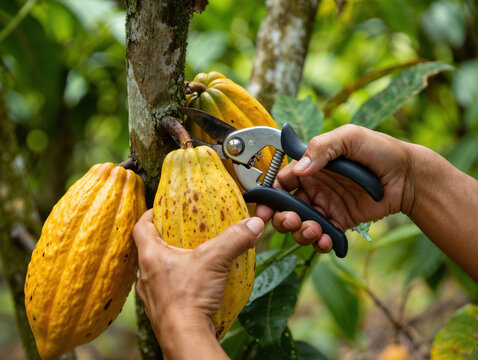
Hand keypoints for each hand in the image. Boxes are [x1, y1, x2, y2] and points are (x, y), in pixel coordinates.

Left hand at [133, 209, 263, 358]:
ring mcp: (152, 296)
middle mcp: (146, 276)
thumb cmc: (189, 298)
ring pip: (158, 272)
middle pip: (149, 249)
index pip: (140, 227)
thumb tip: (253, 224)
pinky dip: (179, 284)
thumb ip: (233, 240)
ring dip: (171, 263)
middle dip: (164, 239)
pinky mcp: (162, 312)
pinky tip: (195, 285)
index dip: (149, 215)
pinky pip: (167, 291)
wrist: (186, 338)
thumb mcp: (214, 261)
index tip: (159, 209)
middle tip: (181, 231)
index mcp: (151, 256)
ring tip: (190, 258)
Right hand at [256, 124, 413, 252]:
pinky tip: (326, 240)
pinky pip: (321, 237)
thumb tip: (299, 169)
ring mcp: (326, 207)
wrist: (408, 176)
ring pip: (300, 225)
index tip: (265, 208)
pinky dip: (319, 243)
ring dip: (300, 232)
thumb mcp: (349, 137)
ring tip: (315, 230)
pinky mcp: (339, 223)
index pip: (281, 182)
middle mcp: (314, 188)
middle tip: (292, 221)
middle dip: (282, 219)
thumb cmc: (380, 151)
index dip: (269, 196)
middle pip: (285, 208)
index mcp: (311, 167)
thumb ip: (321, 148)